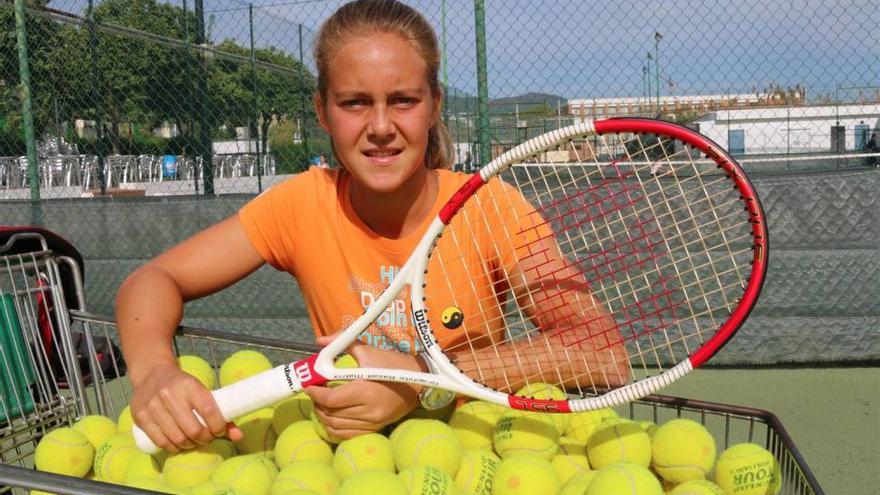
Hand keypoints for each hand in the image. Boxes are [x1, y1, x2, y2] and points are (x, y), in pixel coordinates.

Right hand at [130, 362, 241, 451]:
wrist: (151, 374)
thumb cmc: (182, 386)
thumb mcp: (201, 391)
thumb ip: (220, 413)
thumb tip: (239, 436)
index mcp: (189, 385)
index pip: (209, 410)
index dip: (218, 426)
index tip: (219, 430)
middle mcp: (170, 394)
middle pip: (193, 429)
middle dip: (204, 438)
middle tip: (207, 438)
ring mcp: (153, 406)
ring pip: (177, 438)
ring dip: (190, 444)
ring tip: (193, 440)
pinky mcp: (141, 416)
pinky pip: (160, 441)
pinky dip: (173, 447)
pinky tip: (178, 443)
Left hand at [304, 336, 424, 439]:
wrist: (419, 381)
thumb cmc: (392, 364)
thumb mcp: (368, 350)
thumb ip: (342, 343)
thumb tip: (319, 341)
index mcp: (365, 390)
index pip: (331, 399)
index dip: (315, 393)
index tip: (309, 386)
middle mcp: (368, 411)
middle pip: (331, 414)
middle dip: (317, 403)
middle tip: (314, 392)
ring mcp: (372, 422)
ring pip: (336, 426)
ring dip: (324, 416)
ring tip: (321, 403)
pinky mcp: (376, 428)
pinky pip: (347, 434)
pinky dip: (335, 428)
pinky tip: (331, 417)